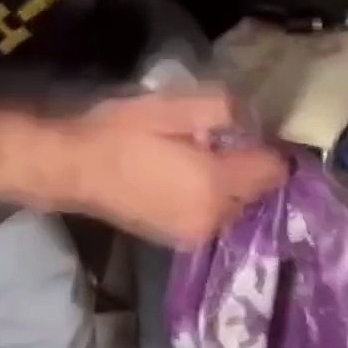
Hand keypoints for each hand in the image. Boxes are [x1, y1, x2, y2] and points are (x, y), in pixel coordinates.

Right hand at [41, 92, 287, 246]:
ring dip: (232, 188)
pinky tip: (190, 181)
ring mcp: (195, 235)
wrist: (73, 169)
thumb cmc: (122, 133)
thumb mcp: (174, 107)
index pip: (274, 172)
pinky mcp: (178, 241)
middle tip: (230, 142)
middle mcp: (215, 218)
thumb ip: (224, 111)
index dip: (274, 150)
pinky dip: (213, 201)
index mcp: (218, 185)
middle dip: (251, 170)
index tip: (262, 133)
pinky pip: (214, 219)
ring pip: (236, 209)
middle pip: (258, 194)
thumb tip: (252, 120)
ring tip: (206, 160)